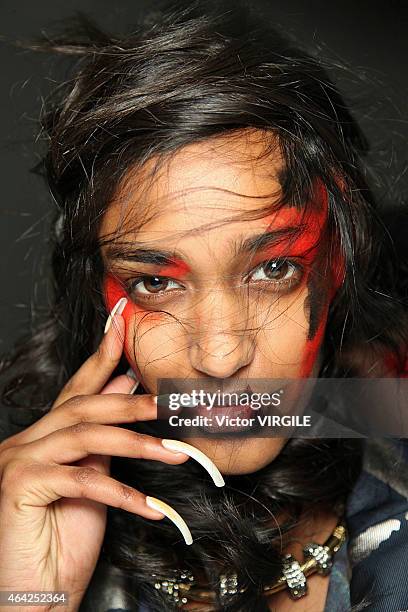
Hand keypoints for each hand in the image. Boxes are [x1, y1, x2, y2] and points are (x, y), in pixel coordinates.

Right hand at [0, 305, 188, 610]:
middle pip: (82, 407)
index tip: (121, 326)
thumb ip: (104, 440)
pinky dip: (121, 491)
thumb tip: (126, 391)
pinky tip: (149, 505)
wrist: (38, 594)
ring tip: (172, 450)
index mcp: (45, 436)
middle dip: (129, 402)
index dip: (101, 356)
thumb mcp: (93, 481)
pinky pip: (81, 480)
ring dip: (135, 442)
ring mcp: (19, 461)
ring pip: (85, 436)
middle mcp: (27, 441)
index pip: (77, 389)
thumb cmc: (65, 540)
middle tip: (166, 403)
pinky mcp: (20, 487)